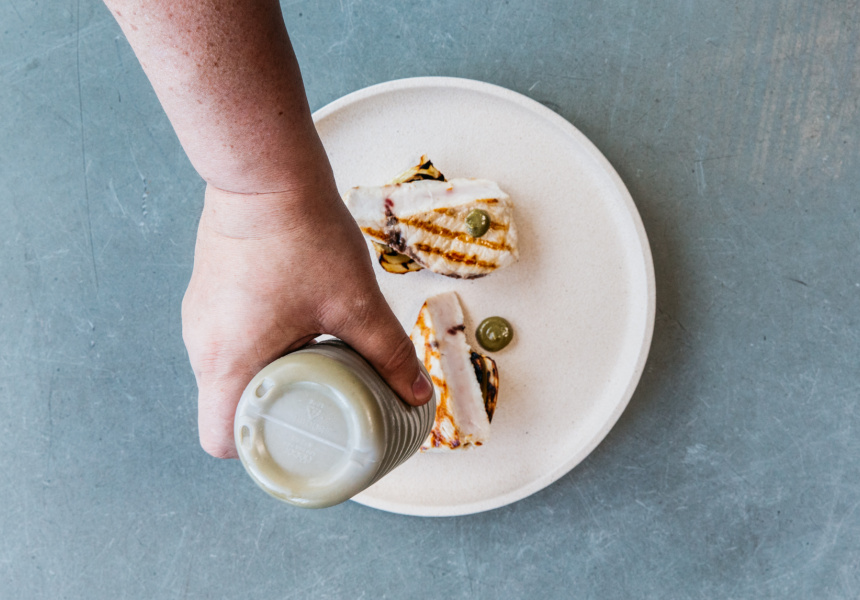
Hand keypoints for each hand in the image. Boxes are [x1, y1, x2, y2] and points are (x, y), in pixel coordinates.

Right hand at [182, 181, 432, 457]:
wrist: (266, 172)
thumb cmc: (303, 235)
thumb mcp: (355, 304)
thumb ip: (389, 353)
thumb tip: (417, 394)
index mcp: (228, 361)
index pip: (221, 440)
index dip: (257, 452)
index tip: (295, 445)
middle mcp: (203, 345)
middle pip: (227, 408)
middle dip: (272, 416)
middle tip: (316, 407)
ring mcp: (200, 317)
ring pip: (227, 373)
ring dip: (264, 378)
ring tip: (310, 365)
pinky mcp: (207, 293)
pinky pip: (226, 340)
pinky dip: (255, 349)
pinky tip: (290, 331)